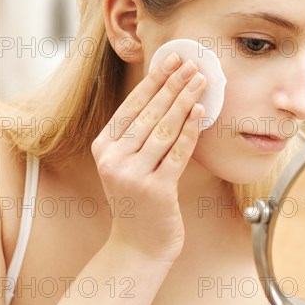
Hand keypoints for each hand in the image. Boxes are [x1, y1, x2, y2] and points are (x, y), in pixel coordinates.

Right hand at [91, 52, 205, 262]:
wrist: (138, 246)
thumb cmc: (137, 198)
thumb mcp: (126, 163)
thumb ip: (138, 133)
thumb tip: (166, 92)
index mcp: (104, 147)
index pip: (132, 105)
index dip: (154, 80)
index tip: (171, 59)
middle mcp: (114, 159)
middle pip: (149, 113)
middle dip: (173, 84)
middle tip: (191, 64)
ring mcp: (133, 175)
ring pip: (164, 129)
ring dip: (184, 101)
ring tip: (200, 81)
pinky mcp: (157, 190)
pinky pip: (178, 153)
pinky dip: (191, 130)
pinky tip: (200, 112)